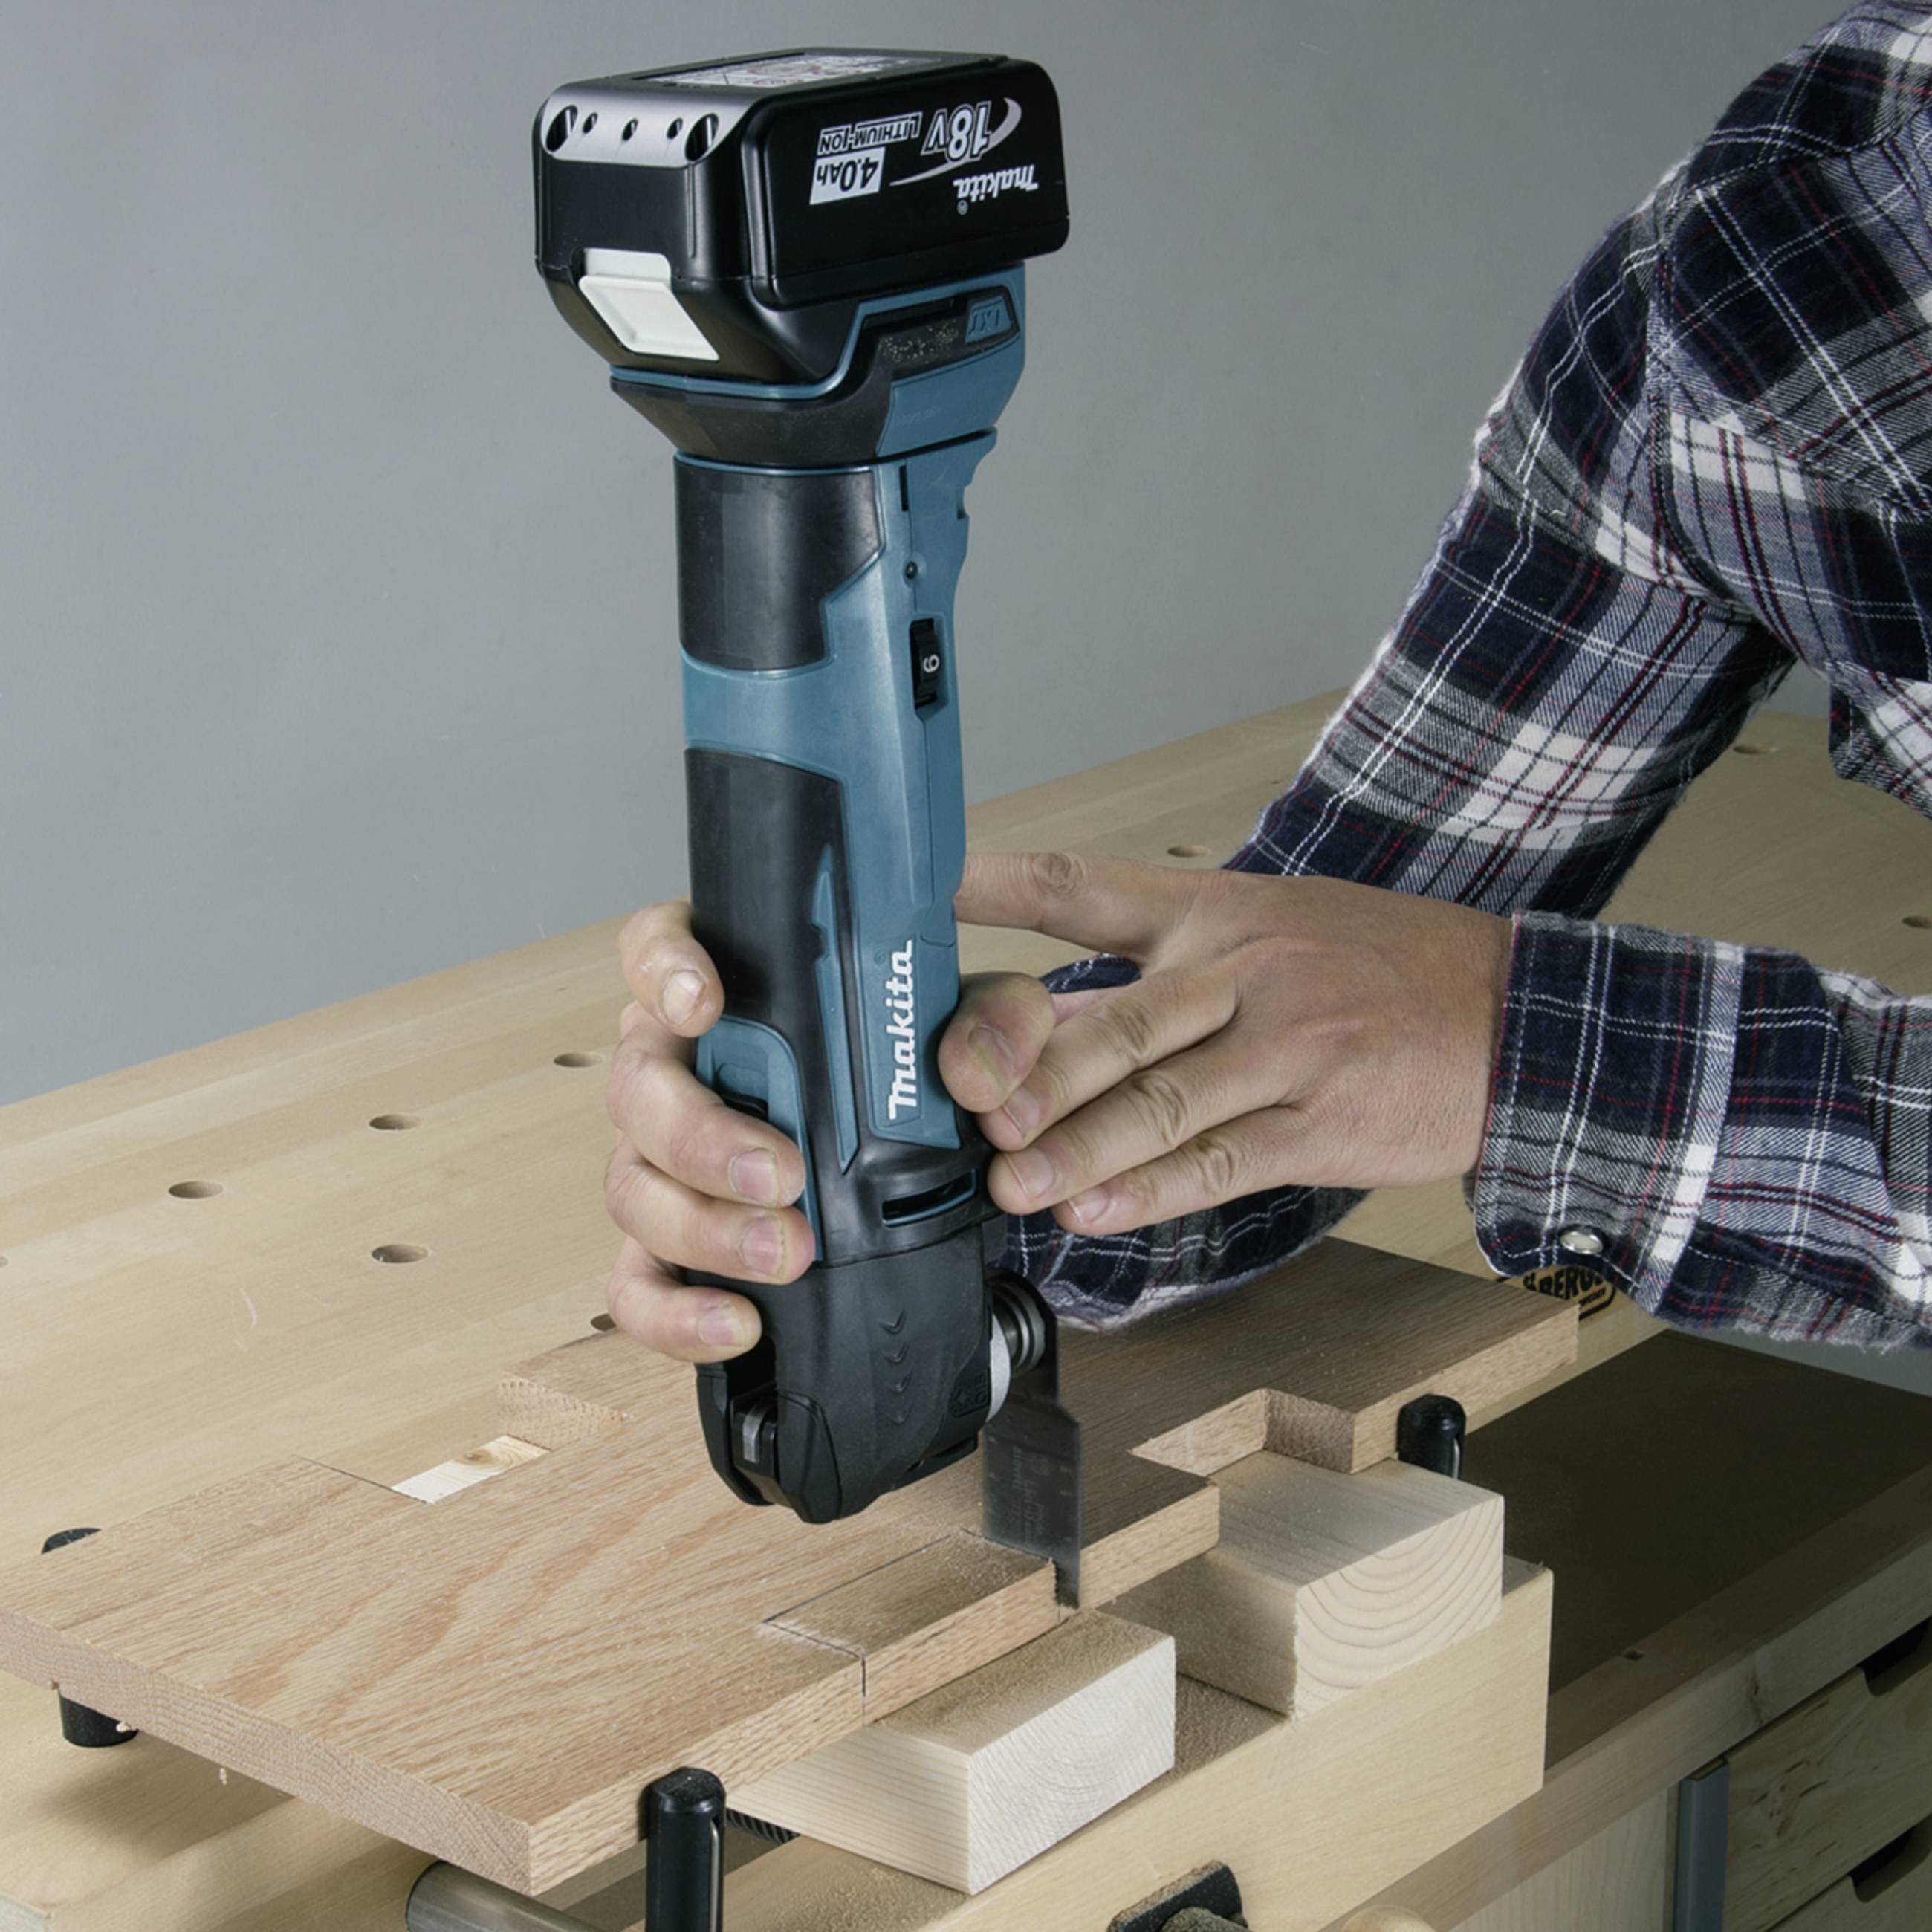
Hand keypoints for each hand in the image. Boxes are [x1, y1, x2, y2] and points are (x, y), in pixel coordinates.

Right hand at [601, 899, 1054, 1362]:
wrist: (923, 1157)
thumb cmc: (917, 1072)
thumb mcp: (973, 1030)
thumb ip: (996, 1022)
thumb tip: (975, 1072)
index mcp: (732, 993)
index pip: (659, 949)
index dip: (663, 969)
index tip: (705, 1003)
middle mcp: (680, 1071)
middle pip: (640, 1087)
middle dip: (703, 1135)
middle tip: (785, 1173)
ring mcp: (665, 1163)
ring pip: (635, 1187)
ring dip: (705, 1227)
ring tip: (789, 1253)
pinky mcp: (670, 1247)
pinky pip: (642, 1285)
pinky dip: (678, 1312)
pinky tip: (737, 1324)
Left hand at [957, 853, 1512, 1234]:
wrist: (1510, 1014)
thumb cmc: (1374, 970)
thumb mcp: (1270, 930)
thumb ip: (1158, 970)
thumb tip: (1044, 1024)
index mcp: (1215, 913)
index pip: (1088, 888)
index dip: (1000, 885)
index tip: (926, 889)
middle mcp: (1243, 970)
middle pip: (1118, 1020)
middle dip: (1036, 1072)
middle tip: (969, 1110)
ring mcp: (1288, 1049)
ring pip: (1163, 1102)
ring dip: (1078, 1149)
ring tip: (1012, 1184)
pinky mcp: (1323, 1123)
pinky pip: (1224, 1161)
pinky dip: (1154, 1191)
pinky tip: (1096, 1212)